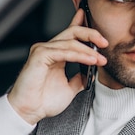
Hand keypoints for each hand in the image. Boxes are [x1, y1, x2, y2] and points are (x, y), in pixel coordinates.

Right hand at [7, 9, 107, 124]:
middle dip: (91, 34)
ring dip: (88, 50)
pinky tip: (90, 60)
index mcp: (54, 54)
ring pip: (70, 42)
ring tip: (100, 59)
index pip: (70, 35)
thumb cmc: (43, 101)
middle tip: (105, 42)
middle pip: (72, 32)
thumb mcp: (69, 88)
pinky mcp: (39, 55)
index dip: (81, 24)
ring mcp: (42, 50)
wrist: (30, 111)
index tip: (95, 22)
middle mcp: (48, 49)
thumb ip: (79, 79)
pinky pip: (63, 51)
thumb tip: (91, 73)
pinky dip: (79, 55)